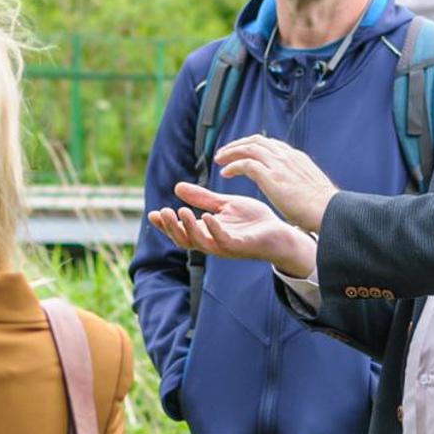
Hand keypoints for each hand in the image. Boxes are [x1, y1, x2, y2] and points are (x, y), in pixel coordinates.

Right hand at [146, 182, 316, 278]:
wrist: (281, 232)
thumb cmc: (253, 221)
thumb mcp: (224, 205)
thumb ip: (202, 198)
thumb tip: (177, 187)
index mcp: (207, 232)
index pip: (180, 231)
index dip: (165, 225)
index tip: (152, 214)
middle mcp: (213, 242)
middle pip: (184, 240)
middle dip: (172, 227)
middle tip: (163, 212)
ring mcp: (226, 246)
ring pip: (200, 242)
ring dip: (188, 228)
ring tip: (180, 211)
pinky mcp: (241, 246)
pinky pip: (224, 241)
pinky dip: (214, 230)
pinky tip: (207, 217)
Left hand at [212, 134, 336, 231]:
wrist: (329, 211)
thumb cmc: (323, 208)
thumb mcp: (312, 188)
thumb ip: (300, 183)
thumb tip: (297, 193)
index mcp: (297, 158)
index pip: (271, 144)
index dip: (253, 146)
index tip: (243, 152)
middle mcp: (287, 156)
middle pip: (256, 141)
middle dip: (238, 144)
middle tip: (224, 153)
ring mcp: (279, 165)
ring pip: (248, 148)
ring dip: (231, 152)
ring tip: (219, 160)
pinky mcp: (271, 176)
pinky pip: (245, 164)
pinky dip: (233, 166)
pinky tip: (225, 173)